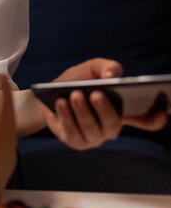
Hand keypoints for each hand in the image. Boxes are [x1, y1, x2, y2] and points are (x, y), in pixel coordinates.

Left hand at [39, 58, 167, 149]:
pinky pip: (72, 133)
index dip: (155, 119)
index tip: (162, 113)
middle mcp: (109, 127)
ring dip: (82, 112)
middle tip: (96, 94)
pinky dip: (66, 116)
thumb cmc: (76, 81)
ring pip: (91, 130)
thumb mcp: (91, 69)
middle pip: (113, 125)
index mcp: (121, 111)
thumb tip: (113, 74)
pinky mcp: (74, 141)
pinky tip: (61, 102)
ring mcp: (92, 137)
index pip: (144, 120)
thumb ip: (105, 67)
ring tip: (75, 95)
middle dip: (104, 110)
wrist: (47, 93)